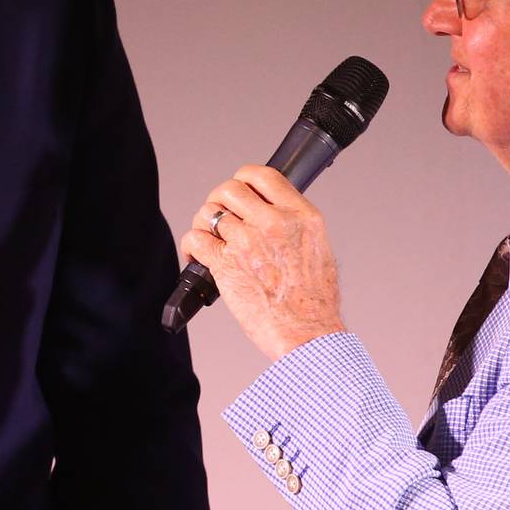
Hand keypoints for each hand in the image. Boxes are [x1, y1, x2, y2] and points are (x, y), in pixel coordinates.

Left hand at [180, 165, 345, 359]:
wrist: (308, 333)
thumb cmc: (316, 302)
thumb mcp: (319, 248)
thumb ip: (295, 225)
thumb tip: (273, 216)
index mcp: (301, 215)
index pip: (263, 176)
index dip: (244, 178)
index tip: (239, 189)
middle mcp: (273, 222)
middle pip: (230, 190)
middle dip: (219, 200)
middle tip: (219, 216)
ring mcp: (247, 241)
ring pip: (209, 213)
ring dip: (203, 224)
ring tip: (208, 238)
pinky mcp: (225, 263)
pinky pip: (195, 238)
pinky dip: (190, 245)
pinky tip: (196, 255)